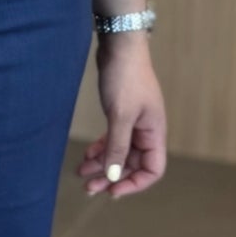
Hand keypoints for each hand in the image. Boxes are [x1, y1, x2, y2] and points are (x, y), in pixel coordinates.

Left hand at [79, 32, 166, 196]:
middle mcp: (147, 131)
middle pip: (132, 164)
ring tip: (81, 174)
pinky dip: (100, 149)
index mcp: (154, 133)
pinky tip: (86, 155)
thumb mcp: (120, 115)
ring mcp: (134, 122)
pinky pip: (113, 140)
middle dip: (111, 177)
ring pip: (119, 153)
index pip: (153, 169)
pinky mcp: (121, 114)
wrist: (119, 45)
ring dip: (102, 165)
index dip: (134, 183)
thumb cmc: (125, 77)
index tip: (112, 190)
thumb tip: (113, 175)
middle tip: (89, 188)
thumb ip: (117, 146)